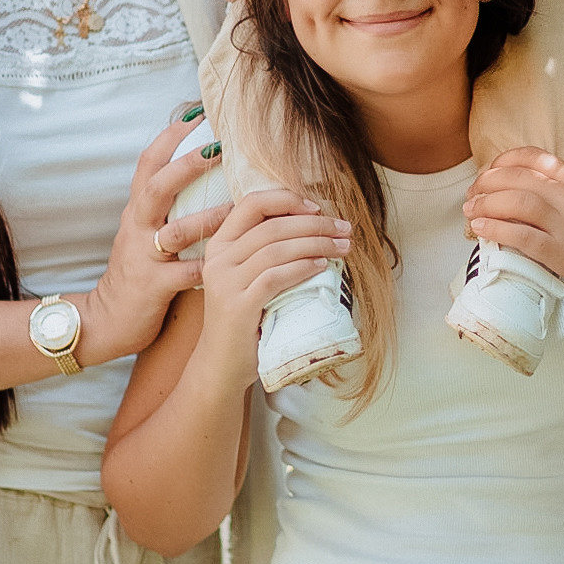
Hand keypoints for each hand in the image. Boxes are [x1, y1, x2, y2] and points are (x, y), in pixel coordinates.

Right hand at [83, 104, 228, 351]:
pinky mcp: (153, 286)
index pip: (148, 163)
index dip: (169, 137)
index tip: (197, 113)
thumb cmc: (138, 270)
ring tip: (237, 208)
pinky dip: (207, 268)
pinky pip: (184, 275)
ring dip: (208, 218)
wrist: (108, 318)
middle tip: (219, 147)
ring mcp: (144, 256)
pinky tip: (233, 261)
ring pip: (176, 231)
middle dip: (186, 166)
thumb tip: (197, 168)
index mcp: (137, 210)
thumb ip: (166, 205)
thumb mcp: (144, 231)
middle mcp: (137, 227)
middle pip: (157, 187)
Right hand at [194, 189, 352, 383]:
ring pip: (276, 248)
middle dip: (315, 224)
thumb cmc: (245, 318)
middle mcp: (218, 258)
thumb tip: (315, 228)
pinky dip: (302, 268)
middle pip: (272, 225)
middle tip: (345, 230)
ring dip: (316, 244)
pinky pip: (275, 277)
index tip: (318, 208)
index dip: (287, 199)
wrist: (221, 364)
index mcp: (220, 244)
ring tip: (343, 248)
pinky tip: (323, 266)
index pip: (252, 203)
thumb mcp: (248, 277)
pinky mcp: (238, 306)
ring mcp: (225, 282)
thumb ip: (267, 251)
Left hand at [462, 148, 563, 320]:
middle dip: (487, 183)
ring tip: (470, 211)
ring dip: (485, 205)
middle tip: (472, 194)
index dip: (505, 161)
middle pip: (519, 178)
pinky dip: (496, 230)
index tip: (490, 170)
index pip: (537, 158)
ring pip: (516, 203)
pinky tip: (480, 229)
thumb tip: (537, 202)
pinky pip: (522, 237)